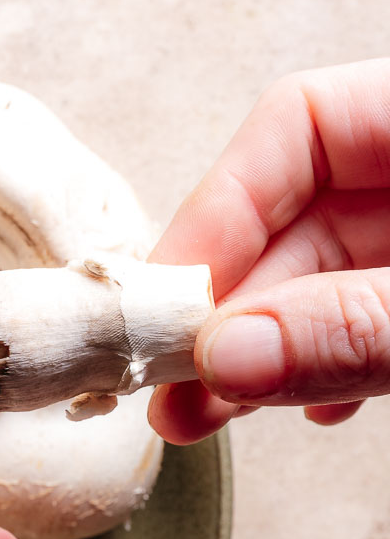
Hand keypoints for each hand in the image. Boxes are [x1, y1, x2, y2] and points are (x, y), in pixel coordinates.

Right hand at [147, 57, 389, 442]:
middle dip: (232, 306)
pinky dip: (336, 359)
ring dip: (268, 347)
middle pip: (299, 214)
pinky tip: (315, 405)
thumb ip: (359, 324)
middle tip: (169, 387)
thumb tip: (228, 355)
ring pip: (330, 274)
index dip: (218, 211)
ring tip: (211, 414)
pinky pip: (373, 310)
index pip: (295, 124)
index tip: (167, 306)